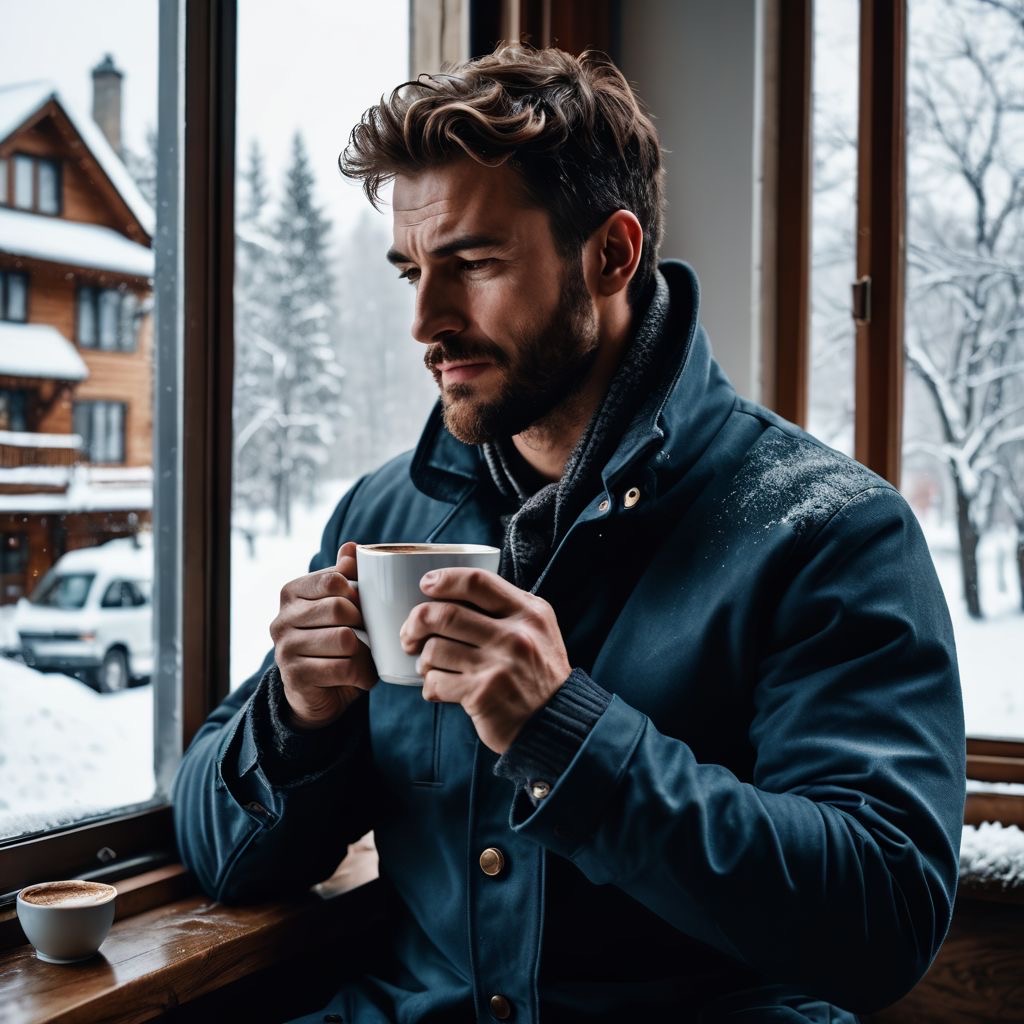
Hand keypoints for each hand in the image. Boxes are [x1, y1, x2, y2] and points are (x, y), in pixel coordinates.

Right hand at [270, 541, 376, 728]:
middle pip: (339, 608)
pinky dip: (361, 674)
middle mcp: (282, 619)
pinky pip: (342, 668)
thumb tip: (352, 547)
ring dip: (365, 651)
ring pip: (344, 639)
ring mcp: (284, 649)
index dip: (357, 593)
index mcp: (292, 592)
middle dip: (363, 623)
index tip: (363, 608)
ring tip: (366, 656)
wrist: (321, 693)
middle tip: (369, 635)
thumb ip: (347, 576)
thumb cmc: (337, 641)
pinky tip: (360, 676)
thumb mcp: (344, 605)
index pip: (333, 580)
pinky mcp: (294, 676)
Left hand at [399, 569, 570, 753]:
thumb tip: (451, 591)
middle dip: (416, 622)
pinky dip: (429, 685)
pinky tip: (438, 688)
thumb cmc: (537, 672)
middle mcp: (515, 636)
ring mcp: (499, 666)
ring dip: (423, 659)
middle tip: (410, 634)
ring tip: (429, 666)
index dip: (445, 579)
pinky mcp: (482, 695)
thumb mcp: (537, 629)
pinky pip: (436, 682)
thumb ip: (506, 607)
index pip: (477, 582)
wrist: (555, 721)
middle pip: (445, 614)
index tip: (426, 585)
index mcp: (528, 612)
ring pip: (435, 649)